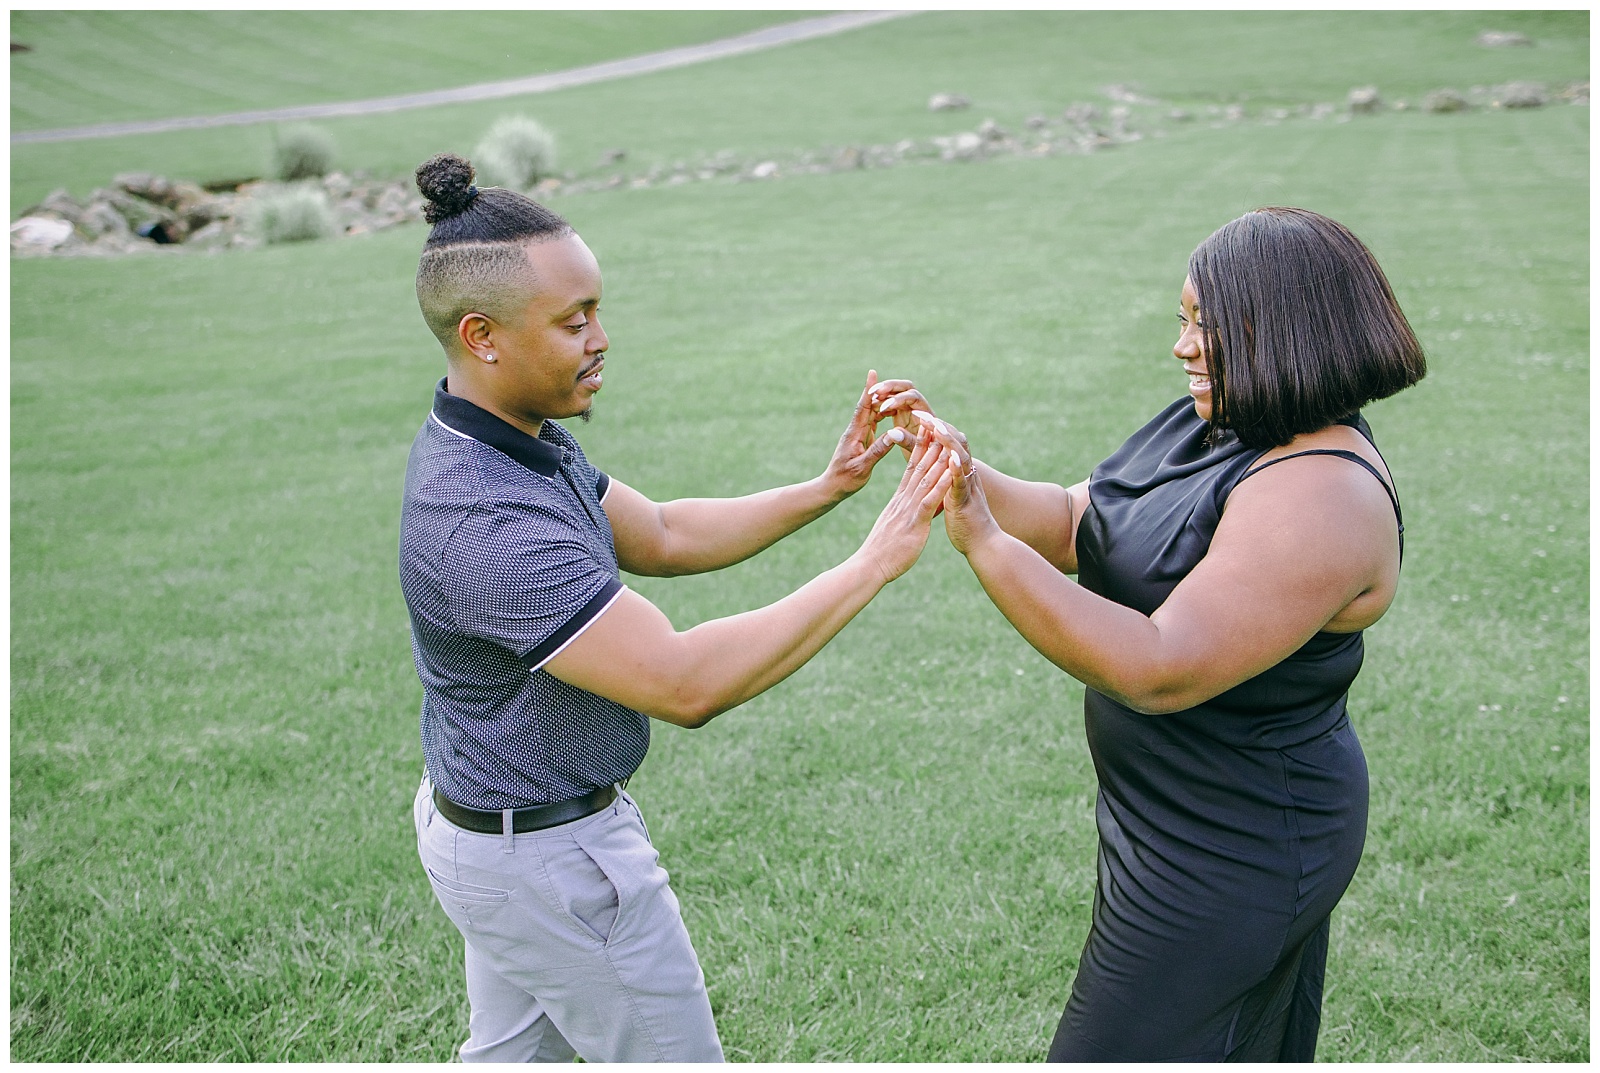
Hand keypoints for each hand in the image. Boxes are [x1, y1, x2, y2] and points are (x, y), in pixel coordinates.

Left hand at [823, 370, 911, 498]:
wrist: (833, 487)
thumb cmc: (846, 480)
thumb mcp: (863, 467)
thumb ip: (877, 450)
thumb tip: (893, 435)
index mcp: (855, 435)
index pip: (863, 409)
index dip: (869, 391)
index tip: (873, 374)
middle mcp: (855, 431)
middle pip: (867, 407)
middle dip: (876, 391)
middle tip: (886, 377)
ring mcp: (858, 435)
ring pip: (870, 414)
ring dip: (879, 401)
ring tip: (891, 390)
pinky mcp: (860, 440)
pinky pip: (872, 423)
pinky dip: (880, 414)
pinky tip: (887, 410)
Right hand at [857, 427, 955, 583]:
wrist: (869, 566)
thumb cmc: (880, 552)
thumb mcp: (891, 527)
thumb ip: (899, 516)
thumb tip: (903, 512)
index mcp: (898, 501)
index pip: (910, 470)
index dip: (919, 449)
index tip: (927, 432)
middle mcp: (903, 501)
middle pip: (918, 468)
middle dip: (930, 445)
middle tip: (938, 424)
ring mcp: (908, 510)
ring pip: (925, 479)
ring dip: (938, 460)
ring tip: (947, 440)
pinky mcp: (915, 523)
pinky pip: (930, 500)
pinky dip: (941, 485)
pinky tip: (951, 473)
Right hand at [867, 378, 936, 457]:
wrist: (930, 465)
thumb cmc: (927, 459)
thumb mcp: (918, 453)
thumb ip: (908, 441)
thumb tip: (892, 432)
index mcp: (927, 415)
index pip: (913, 397)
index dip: (898, 400)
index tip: (884, 408)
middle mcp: (920, 409)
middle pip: (906, 388)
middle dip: (890, 386)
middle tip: (874, 391)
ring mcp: (910, 410)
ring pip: (896, 393)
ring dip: (883, 392)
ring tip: (868, 396)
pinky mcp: (902, 415)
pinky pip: (890, 403)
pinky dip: (881, 403)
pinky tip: (871, 410)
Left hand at [916, 414, 1001, 556]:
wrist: (985, 546)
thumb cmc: (966, 525)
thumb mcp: (949, 498)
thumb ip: (944, 484)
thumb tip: (934, 474)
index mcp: (956, 475)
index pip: (944, 446)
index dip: (932, 430)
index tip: (917, 416)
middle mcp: (964, 476)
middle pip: (953, 445)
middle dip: (938, 427)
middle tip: (921, 412)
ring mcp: (967, 487)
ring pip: (959, 458)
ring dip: (948, 442)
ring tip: (936, 426)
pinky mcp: (966, 502)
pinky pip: (962, 483)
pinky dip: (957, 469)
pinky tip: (951, 457)